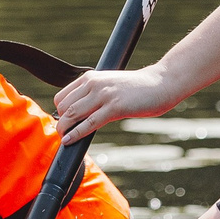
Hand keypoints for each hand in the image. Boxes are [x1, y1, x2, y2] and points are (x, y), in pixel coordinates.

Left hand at [55, 62, 189, 139]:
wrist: (160, 83)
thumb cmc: (137, 88)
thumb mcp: (110, 85)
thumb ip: (95, 94)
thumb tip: (82, 112)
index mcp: (90, 78)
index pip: (62, 96)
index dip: (59, 112)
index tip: (63, 123)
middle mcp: (94, 84)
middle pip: (64, 107)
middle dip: (60, 123)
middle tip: (63, 134)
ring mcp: (104, 95)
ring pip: (72, 114)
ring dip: (65, 129)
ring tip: (65, 139)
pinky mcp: (115, 107)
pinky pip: (89, 123)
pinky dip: (76, 134)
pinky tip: (70, 140)